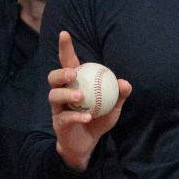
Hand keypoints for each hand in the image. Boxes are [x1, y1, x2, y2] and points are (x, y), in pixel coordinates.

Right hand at [47, 31, 130, 170]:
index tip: (64, 33)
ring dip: (67, 93)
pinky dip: (76, 116)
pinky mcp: (59, 123)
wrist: (86, 145)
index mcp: (74, 84)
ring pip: (54, 96)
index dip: (65, 48)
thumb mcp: (113, 108)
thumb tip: (125, 82)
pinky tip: (87, 117)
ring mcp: (58, 108)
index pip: (68, 63)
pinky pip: (65, 118)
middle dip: (61, 72)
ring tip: (80, 96)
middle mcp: (62, 93)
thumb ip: (119, 95)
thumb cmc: (97, 120)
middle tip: (73, 73)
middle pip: (53, 77)